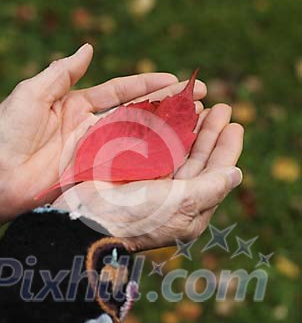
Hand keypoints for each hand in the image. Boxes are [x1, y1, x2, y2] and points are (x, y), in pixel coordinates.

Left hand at [0, 44, 206, 236]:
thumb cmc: (5, 130)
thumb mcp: (31, 93)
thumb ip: (62, 73)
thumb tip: (88, 47)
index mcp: (77, 104)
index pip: (120, 91)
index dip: (147, 85)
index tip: (175, 78)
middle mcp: (90, 127)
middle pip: (136, 114)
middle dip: (167, 105)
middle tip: (198, 99)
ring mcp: (94, 152)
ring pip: (137, 139)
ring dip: (165, 132)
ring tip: (196, 124)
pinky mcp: (93, 175)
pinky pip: (125, 166)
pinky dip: (149, 161)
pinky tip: (174, 155)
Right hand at [53, 103, 243, 250]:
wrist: (85, 219)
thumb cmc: (136, 216)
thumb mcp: (181, 204)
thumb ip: (211, 187)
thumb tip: (237, 174)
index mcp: (187, 210)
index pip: (214, 175)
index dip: (226, 150)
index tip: (236, 125)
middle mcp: (170, 196)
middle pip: (197, 159)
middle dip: (210, 133)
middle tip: (222, 107)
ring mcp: (150, 182)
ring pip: (176, 150)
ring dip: (190, 127)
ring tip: (202, 103)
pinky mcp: (130, 170)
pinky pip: (153, 145)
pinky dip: (163, 129)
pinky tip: (170, 111)